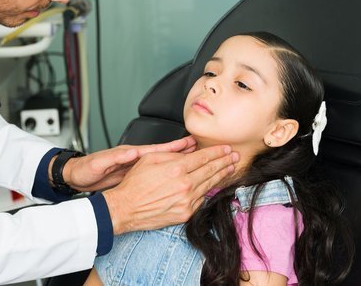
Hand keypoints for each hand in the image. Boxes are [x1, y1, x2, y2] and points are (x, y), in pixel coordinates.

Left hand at [57, 136, 197, 191]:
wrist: (76, 177)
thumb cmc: (85, 169)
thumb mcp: (98, 164)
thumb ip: (115, 157)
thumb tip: (132, 152)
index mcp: (128, 153)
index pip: (154, 149)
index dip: (172, 146)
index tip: (189, 142)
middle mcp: (134, 157)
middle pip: (163, 153)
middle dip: (182, 150)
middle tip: (201, 146)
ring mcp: (135, 166)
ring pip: (162, 163)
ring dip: (178, 160)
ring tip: (196, 157)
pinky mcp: (133, 175)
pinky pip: (155, 173)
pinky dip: (168, 171)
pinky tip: (177, 173)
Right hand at [102, 145, 238, 233]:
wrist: (125, 208)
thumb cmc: (134, 184)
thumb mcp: (150, 159)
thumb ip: (171, 154)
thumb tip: (187, 153)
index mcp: (176, 168)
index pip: (203, 157)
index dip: (217, 152)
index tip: (226, 148)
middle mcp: (185, 184)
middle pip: (211, 170)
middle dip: (225, 162)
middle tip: (235, 156)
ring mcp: (186, 200)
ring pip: (209, 185)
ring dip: (221, 175)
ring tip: (230, 168)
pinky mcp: (185, 213)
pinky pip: (201, 200)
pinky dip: (209, 191)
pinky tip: (214, 185)